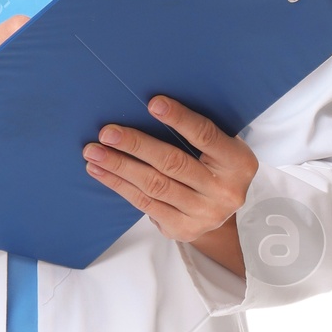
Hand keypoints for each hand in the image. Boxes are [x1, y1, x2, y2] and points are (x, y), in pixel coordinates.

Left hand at [82, 95, 257, 275]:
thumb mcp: (221, 147)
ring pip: (154, 186)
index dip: (179, 120)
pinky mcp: (182, 229)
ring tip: (94, 152)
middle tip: (107, 133)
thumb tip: (152, 105)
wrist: (222, 211)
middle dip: (136, 146)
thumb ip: (198, 132)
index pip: (205, 136)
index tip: (153, 103)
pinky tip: (101, 171)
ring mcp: (202, 214)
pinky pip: (144, 203)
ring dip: (119, 167)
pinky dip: (119, 185)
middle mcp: (223, 191)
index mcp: (238, 163)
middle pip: (172, 164)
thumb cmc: (216, 166)